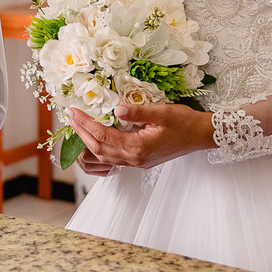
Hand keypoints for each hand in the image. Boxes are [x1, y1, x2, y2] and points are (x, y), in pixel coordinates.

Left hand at [68, 103, 214, 170]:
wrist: (201, 136)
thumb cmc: (185, 123)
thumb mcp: (163, 112)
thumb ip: (138, 111)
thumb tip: (117, 109)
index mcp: (138, 148)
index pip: (103, 136)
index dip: (85, 124)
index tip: (73, 111)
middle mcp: (135, 159)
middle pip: (99, 149)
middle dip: (81, 133)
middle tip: (70, 117)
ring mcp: (137, 162)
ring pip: (104, 156)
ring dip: (88, 142)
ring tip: (78, 126)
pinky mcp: (140, 160)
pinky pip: (113, 158)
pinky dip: (100, 148)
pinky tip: (96, 138)